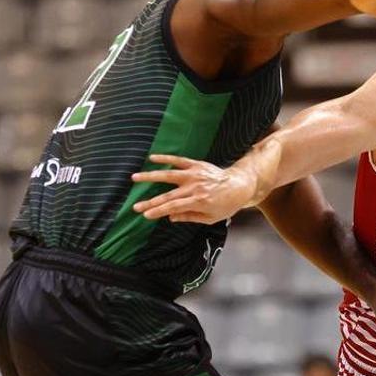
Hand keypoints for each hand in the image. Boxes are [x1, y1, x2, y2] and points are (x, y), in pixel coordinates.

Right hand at [131, 155, 255, 223]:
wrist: (240, 185)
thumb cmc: (226, 205)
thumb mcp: (211, 218)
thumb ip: (190, 217)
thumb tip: (170, 217)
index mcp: (198, 202)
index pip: (173, 207)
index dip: (158, 211)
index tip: (145, 215)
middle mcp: (195, 188)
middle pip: (168, 195)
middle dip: (150, 202)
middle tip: (135, 206)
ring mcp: (195, 175)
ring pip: (169, 175)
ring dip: (151, 176)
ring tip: (135, 177)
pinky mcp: (197, 165)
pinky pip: (179, 160)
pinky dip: (166, 158)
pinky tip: (152, 158)